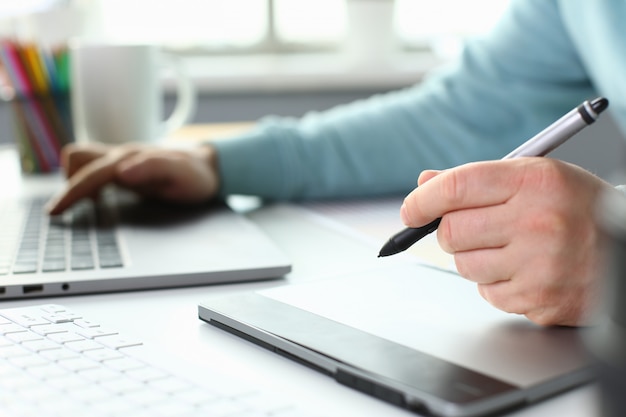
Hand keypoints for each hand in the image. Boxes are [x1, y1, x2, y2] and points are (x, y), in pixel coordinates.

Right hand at [47, 142, 219, 214]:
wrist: (209, 167)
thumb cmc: (196, 174)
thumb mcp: (181, 173)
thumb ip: (153, 168)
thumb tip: (121, 171)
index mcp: (131, 157)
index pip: (92, 173)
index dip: (72, 192)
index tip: (56, 212)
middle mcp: (122, 155)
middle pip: (78, 157)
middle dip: (68, 183)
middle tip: (64, 211)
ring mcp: (122, 161)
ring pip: (84, 162)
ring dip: (76, 181)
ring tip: (82, 207)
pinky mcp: (125, 168)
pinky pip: (95, 171)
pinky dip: (88, 184)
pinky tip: (98, 201)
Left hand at [401, 158, 610, 325]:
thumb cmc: (578, 209)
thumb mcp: (535, 178)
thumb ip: (477, 180)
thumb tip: (425, 182)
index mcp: (535, 181)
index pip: (457, 186)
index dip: (423, 199)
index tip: (411, 210)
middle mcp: (539, 222)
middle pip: (452, 231)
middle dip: (450, 231)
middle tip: (469, 229)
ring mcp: (540, 265)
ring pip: (464, 265)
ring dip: (473, 258)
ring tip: (509, 248)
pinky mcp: (540, 299)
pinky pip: (486, 294)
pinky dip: (495, 284)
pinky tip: (524, 270)